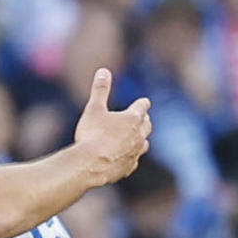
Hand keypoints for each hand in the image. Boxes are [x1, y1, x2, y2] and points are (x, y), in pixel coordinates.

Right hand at [72, 67, 150, 185]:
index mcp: (132, 118)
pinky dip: (131, 157)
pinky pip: (134, 161)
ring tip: (137, 139)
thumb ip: (100, 90)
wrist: (90, 164)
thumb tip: (103, 70)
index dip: (142, 103)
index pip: (142, 106)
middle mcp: (139, 135)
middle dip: (144, 120)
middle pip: (147, 125)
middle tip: (143, 118)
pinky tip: (126, 158)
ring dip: (141, 139)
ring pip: (144, 143)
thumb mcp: (93, 109)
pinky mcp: (129, 167)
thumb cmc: (92, 135)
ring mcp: (135, 152)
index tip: (144, 102)